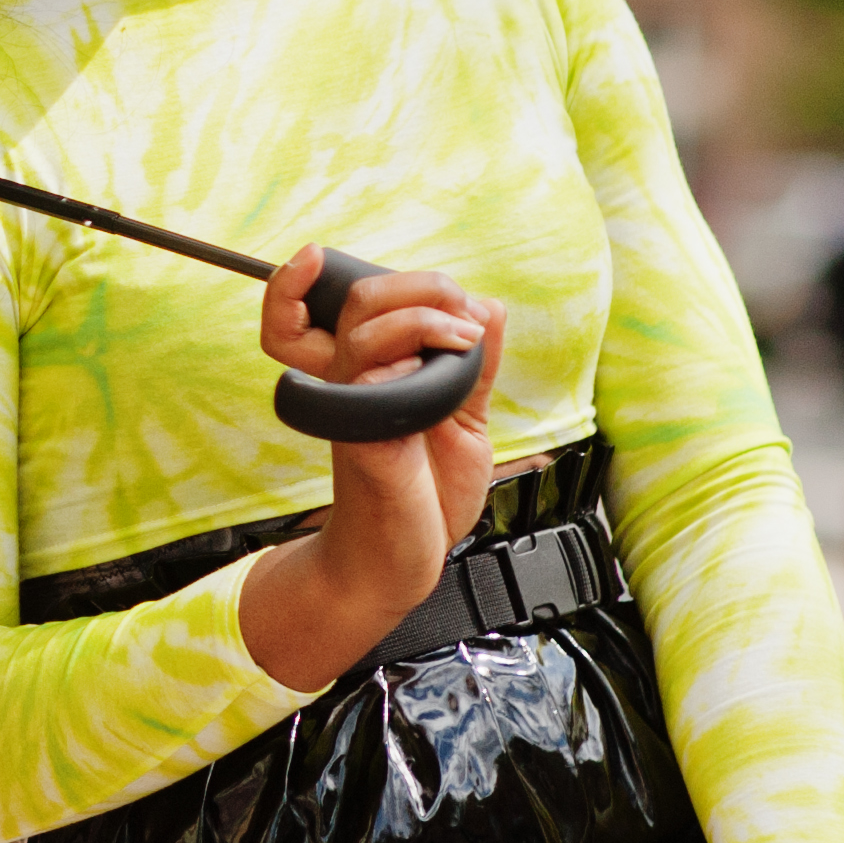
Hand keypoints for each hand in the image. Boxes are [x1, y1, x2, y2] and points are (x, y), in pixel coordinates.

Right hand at [235, 253, 502, 686]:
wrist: (401, 560)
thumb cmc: (424, 497)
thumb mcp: (464, 422)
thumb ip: (476, 369)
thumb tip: (490, 309)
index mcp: (375, 370)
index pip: (373, 299)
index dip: (414, 281)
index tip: (461, 297)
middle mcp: (355, 381)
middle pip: (361, 299)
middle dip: (422, 286)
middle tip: (463, 310)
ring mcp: (353, 408)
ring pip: (365, 330)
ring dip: (425, 321)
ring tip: (466, 340)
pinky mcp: (361, 438)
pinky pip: (372, 384)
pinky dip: (414, 369)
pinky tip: (447, 382)